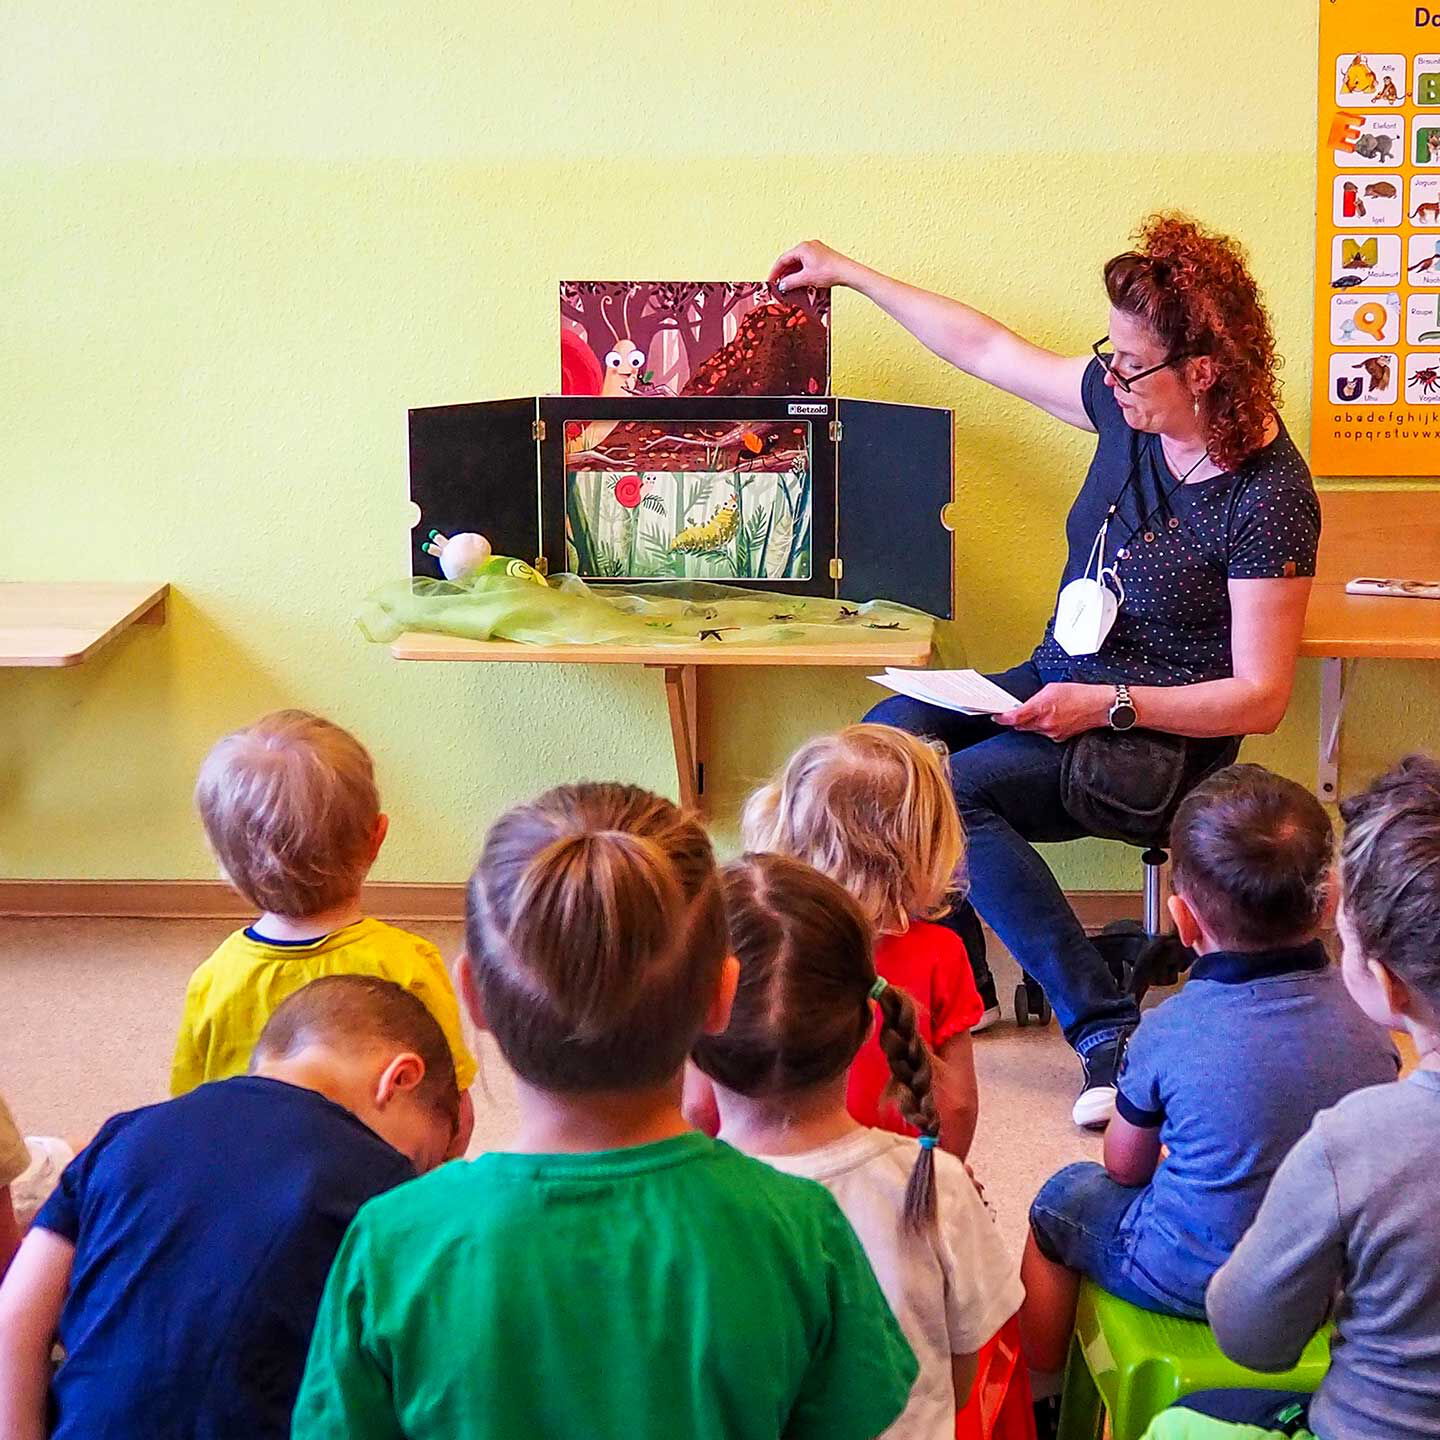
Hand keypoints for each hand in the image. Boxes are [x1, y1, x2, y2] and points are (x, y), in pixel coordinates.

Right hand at [768, 239, 855, 292]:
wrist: (847, 272)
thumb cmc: (830, 271)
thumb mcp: (806, 278)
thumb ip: (791, 282)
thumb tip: (782, 285)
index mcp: (803, 247)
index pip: (783, 259)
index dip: (775, 271)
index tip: (771, 281)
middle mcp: (809, 245)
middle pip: (790, 260)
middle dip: (784, 273)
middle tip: (779, 284)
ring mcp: (816, 250)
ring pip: (799, 262)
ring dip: (793, 274)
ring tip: (789, 285)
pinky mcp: (822, 256)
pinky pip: (807, 263)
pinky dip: (801, 272)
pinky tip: (800, 281)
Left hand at [994, 683, 1108, 741]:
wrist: (1100, 706)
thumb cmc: (1080, 694)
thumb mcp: (1052, 688)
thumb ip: (1035, 699)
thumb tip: (1024, 706)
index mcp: (1042, 708)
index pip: (1014, 718)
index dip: (1002, 718)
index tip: (997, 716)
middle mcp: (1045, 723)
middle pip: (1021, 725)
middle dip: (1018, 719)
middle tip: (1019, 712)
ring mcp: (1052, 732)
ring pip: (1032, 730)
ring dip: (1033, 722)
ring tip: (1046, 711)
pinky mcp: (1059, 738)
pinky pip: (1044, 733)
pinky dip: (1044, 727)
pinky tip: (1054, 718)